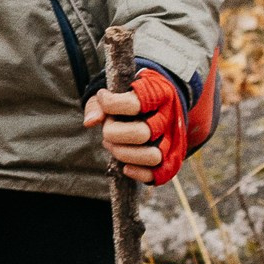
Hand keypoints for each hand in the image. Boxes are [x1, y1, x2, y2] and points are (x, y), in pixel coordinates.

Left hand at [85, 69, 189, 185]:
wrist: (163, 101)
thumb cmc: (134, 97)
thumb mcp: (116, 90)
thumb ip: (99, 104)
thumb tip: (90, 122)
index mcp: (160, 94)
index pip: (134, 104)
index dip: (111, 104)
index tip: (104, 98)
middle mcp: (169, 118)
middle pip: (141, 134)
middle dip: (114, 134)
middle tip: (107, 128)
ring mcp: (173, 139)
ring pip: (152, 156)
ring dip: (125, 154)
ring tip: (111, 145)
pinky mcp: (172, 157)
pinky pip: (160, 174)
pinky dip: (139, 173)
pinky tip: (125, 167)